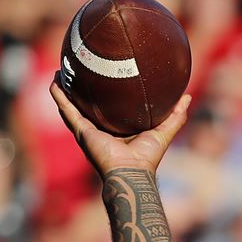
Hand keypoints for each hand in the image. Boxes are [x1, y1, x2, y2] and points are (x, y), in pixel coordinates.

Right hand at [49, 75, 189, 176]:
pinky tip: (55, 82)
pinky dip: (59, 97)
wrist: (132, 172)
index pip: (111, 109)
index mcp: (117, 129)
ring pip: (72, 106)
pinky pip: (67, 111)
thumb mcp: (164, 131)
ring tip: (60, 71)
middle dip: (82, 90)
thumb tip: (186, 97)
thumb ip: (176, 116)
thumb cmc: (147, 158)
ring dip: (65, 90)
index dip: (107, 95)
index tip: (107, 76)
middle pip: (88, 105)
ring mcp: (88, 130)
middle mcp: (100, 129)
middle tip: (79, 69)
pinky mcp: (81, 131)